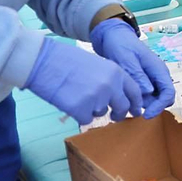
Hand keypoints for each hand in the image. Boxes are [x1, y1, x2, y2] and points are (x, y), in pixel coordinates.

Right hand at [23, 39, 141, 123]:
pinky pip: (86, 119)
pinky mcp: (81, 110)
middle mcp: (110, 86)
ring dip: (93, 109)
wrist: (44, 61)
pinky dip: (79, 114)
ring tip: (78, 94)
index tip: (136, 110)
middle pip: (123, 107)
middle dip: (120, 114)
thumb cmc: (67, 61)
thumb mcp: (97, 65)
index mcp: (116, 72)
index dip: (137, 102)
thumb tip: (118, 97)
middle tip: (115, 116)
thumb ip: (110, 79)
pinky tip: (70, 101)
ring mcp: (96, 99)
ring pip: (101, 112)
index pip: (135, 91)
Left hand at [91, 19, 175, 118]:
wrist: (113, 36)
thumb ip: (138, 75)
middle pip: (162, 98)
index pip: (168, 92)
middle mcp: (157, 76)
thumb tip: (149, 92)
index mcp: (158, 69)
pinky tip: (123, 101)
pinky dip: (136, 101)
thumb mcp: (126, 59)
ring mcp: (150, 79)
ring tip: (124, 106)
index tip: (146, 115)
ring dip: (142, 105)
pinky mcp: (142, 81)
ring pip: (152, 99)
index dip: (160, 106)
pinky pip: (144, 96)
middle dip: (151, 107)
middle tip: (132, 111)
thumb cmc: (120, 45)